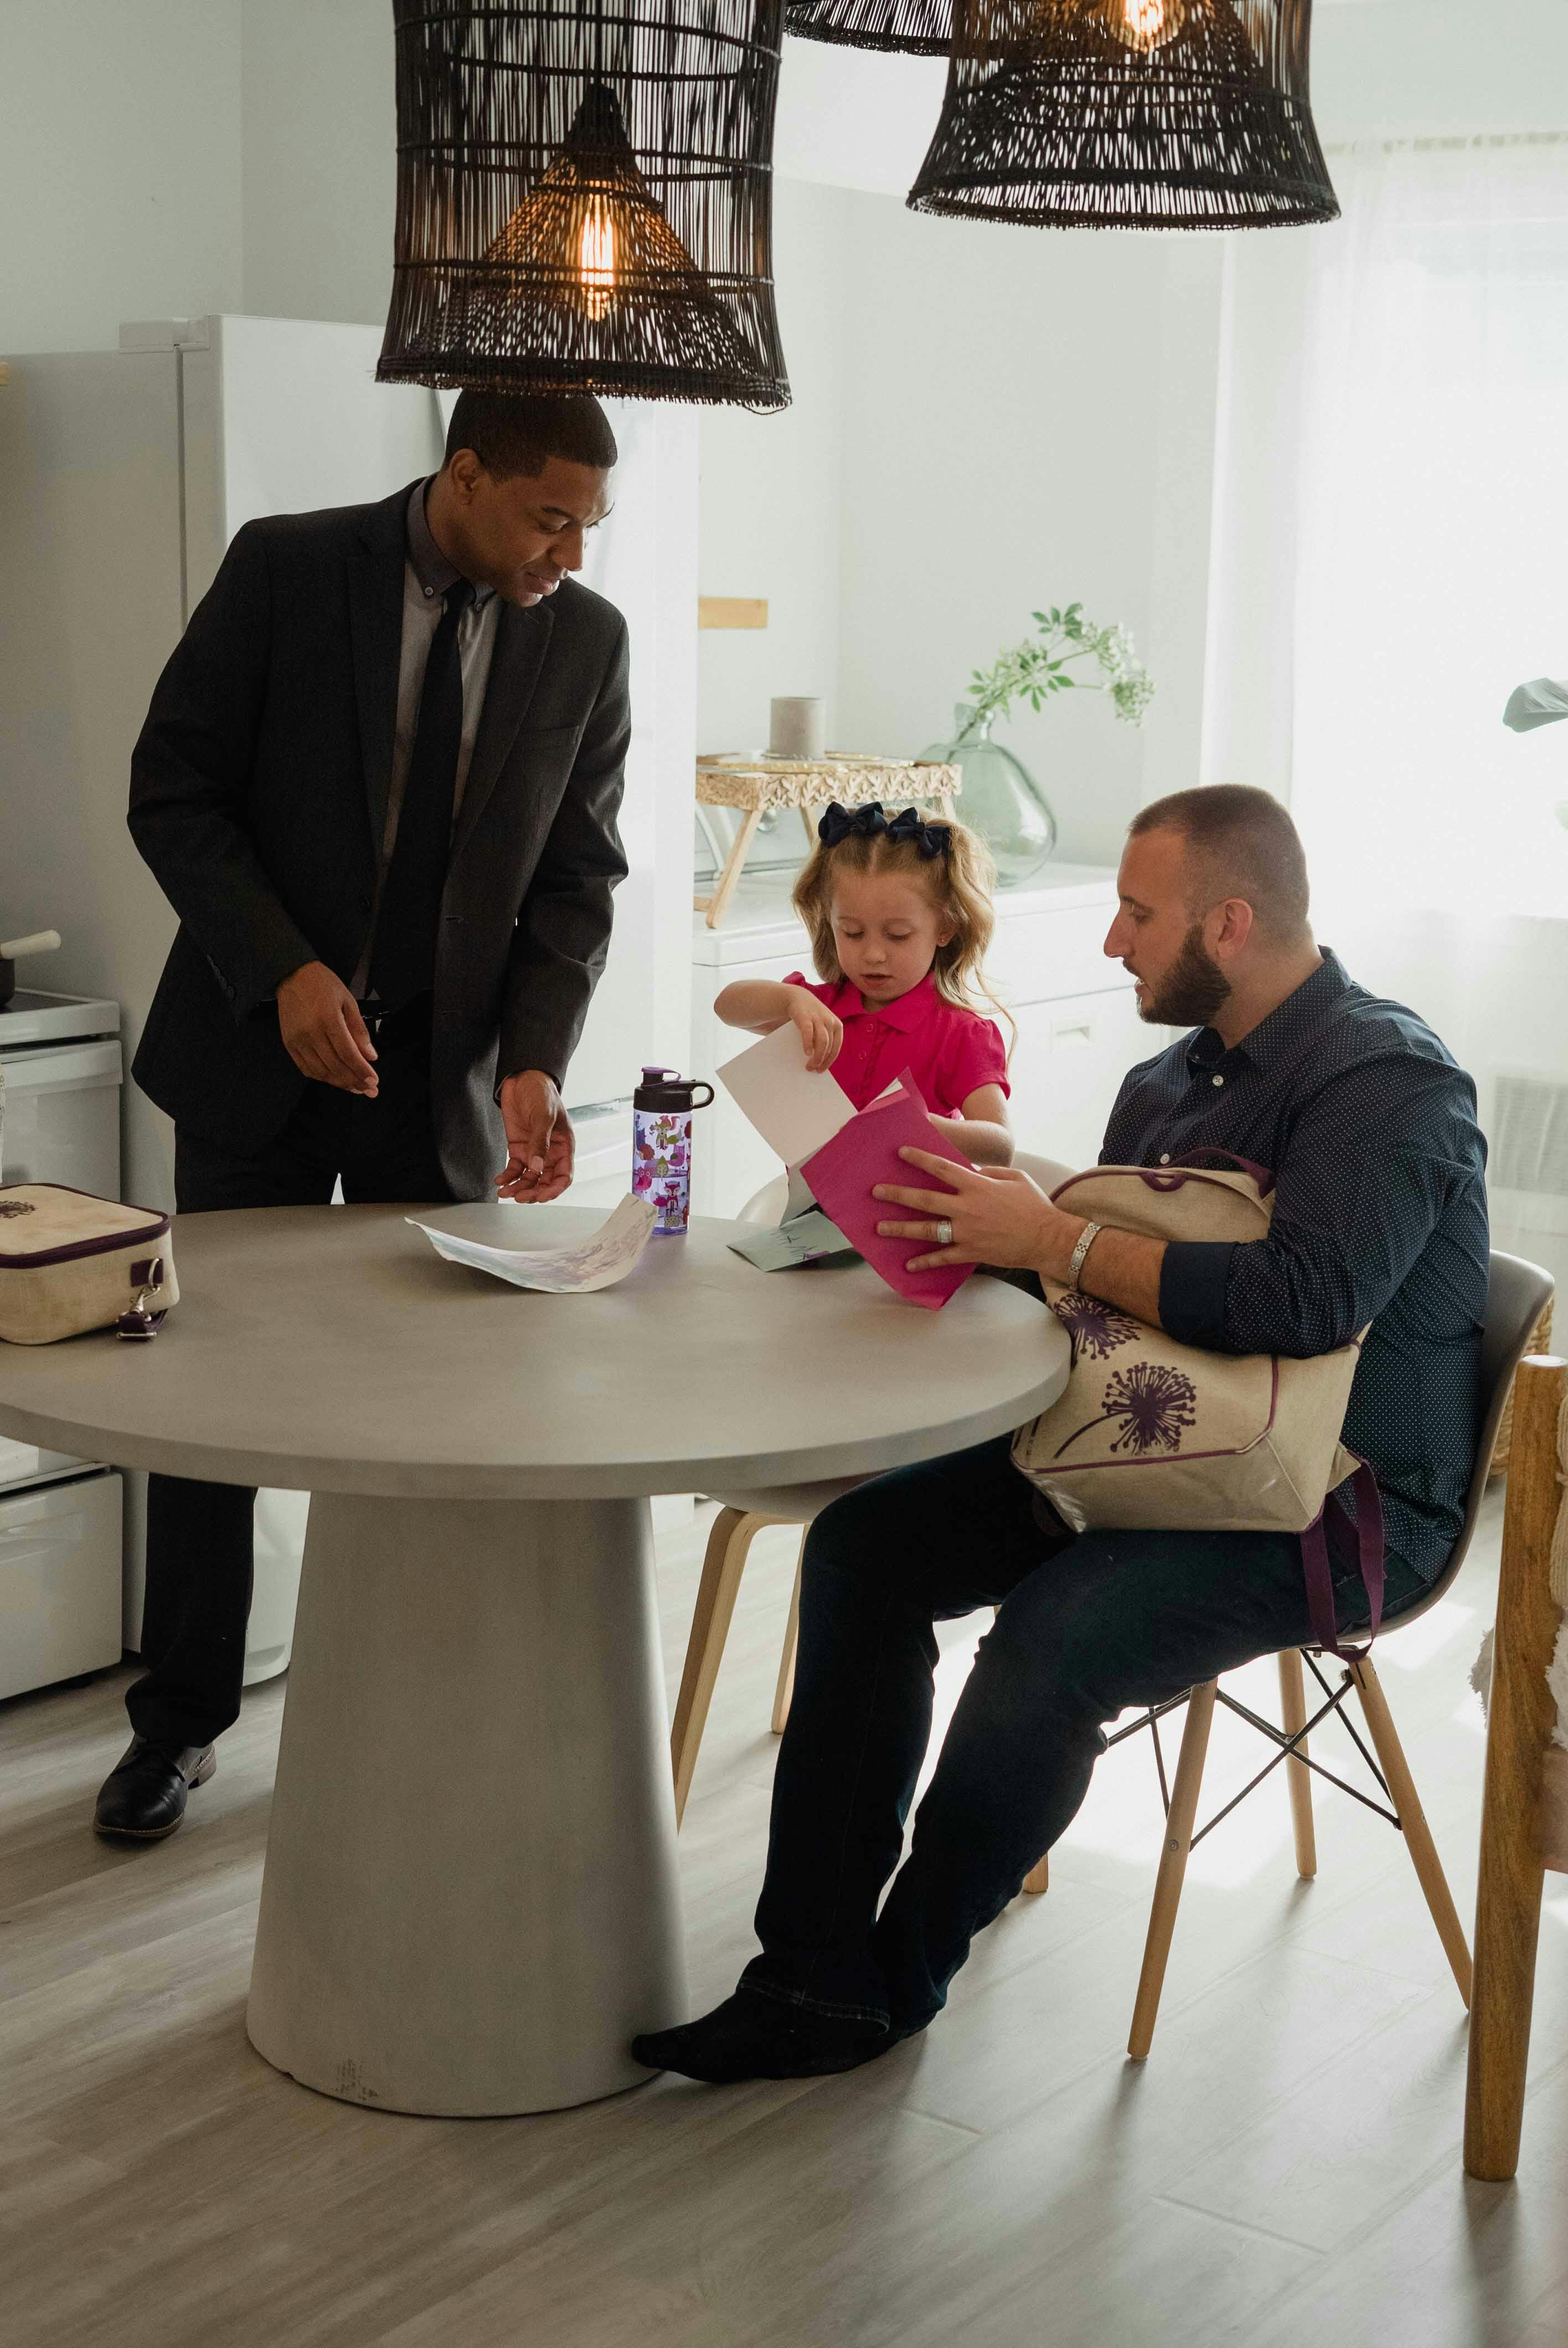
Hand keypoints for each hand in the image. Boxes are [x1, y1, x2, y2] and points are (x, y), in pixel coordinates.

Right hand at [276, 961, 377, 1095]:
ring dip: (339, 1083)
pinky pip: (305, 1068)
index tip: (373, 1081)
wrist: (293, 975)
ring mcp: (298, 1040)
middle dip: (355, 1081)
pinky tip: (333, 1078)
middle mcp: (311, 1032)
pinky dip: (321, 1077)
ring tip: (354, 1087)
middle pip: (335, 1066)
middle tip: (368, 1089)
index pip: (348, 1054)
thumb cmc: (321, 984)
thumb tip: (370, 1055)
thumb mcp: (348, 1001)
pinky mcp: (289, 1044)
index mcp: (328, 1019)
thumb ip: (359, 1030)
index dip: (362, 1071)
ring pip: (320, 1072)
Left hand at [497, 1070, 573, 1201]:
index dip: (554, 1189)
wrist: (522, 1079)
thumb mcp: (543, 1116)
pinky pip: (515, 1169)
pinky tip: (500, 1181)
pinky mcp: (518, 1149)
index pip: (564, 1176)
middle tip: (519, 1197)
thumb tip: (537, 1167)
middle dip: (533, 1191)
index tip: (541, 1196)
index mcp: (564, 1146)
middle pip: (545, 1181)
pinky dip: (508, 1177)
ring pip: (529, 1178)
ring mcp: (533, 1151)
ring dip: (518, 1187)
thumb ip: (540, 1143)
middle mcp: (550, 1152)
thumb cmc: (541, 1093)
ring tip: (506, 1192)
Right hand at [785, 985, 842, 1072]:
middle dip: (821, 1061)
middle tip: (812, 1069)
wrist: (798, 998)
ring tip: (809, 1065)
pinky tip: (807, 1053)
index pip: (836, 1048)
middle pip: (828, 1046)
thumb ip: (824, 1039)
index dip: (829, 1061)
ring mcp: (818, 1018)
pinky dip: (808, 1044)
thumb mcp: (821, 1026)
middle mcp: (830, 1021)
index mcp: (837, 1026)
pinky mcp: (806, 1017)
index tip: (822, 1070)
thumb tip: (820, 1061)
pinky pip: (809, 1033)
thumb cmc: (811, 1017)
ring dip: (816, 1056)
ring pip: (822, 1042)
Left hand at [873, 1148, 1073, 1273]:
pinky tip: (909, 1265)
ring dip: (901, 1229)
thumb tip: (968, 1170)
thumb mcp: (1014, 1177)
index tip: (900, 1152)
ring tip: (880, 1228)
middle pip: (925, 1200)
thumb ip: (988, 1173)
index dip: (919, 1159)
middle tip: (876, 1192)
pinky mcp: (971, 1252)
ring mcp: (967, 1233)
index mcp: (977, 1186)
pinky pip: (943, 1258)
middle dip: (897, 1195)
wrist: (1048, 1238)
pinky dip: (925, 1262)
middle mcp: (967, 1209)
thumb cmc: (1034, 1205)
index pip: (941, 1168)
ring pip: (927, 1230)